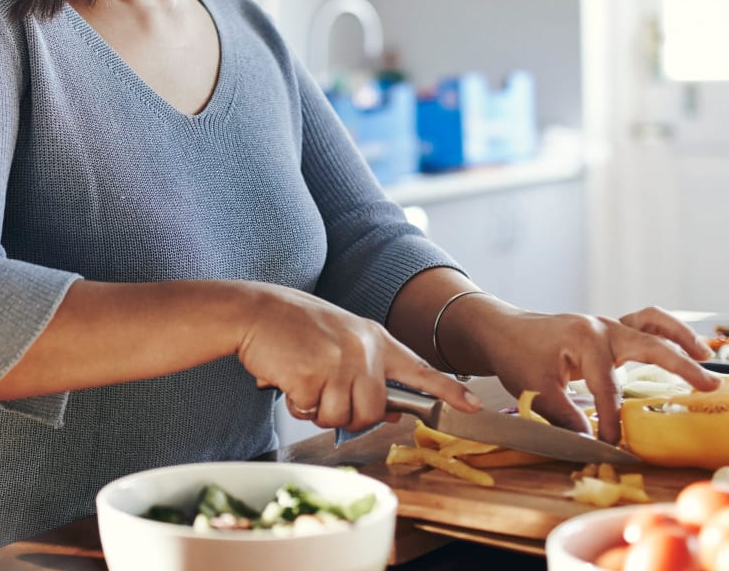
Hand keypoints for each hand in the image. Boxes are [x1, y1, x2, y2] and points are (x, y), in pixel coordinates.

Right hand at [236, 284, 482, 432]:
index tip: (473, 406)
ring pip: (342, 417)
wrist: (255, 311)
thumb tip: (393, 411)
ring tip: (304, 381)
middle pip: (373, 411)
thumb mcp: (341, 340)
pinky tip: (288, 379)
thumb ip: (368, 371)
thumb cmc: (294, 327)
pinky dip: (297, 404)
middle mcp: (363, 350)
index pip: (420, 369)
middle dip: (348, 414)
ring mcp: (339, 362)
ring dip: (319, 410)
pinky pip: (311, 412)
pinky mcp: (312, 376)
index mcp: (374, 338)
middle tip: (324, 393)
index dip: (447, 391)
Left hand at [443, 301, 721, 444]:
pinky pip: (645, 323)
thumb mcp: (534, 389)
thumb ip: (564, 415)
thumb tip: (590, 441)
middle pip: (650, 345)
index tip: (614, 444)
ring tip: (706, 357)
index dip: (613, 420)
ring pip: (652, 323)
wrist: (503, 330)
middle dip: (681, 366)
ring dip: (681, 338)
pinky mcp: (609, 329)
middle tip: (709, 387)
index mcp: (584, 339)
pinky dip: (666, 333)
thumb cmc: (517, 356)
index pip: (608, 388)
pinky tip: (685, 347)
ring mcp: (608, 324)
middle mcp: (602, 327)